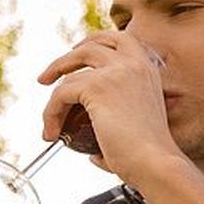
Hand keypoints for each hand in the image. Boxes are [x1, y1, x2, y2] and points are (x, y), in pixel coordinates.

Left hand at [36, 31, 171, 181]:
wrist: (155, 164)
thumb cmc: (148, 158)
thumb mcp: (136, 129)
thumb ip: (117, 129)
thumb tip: (95, 153)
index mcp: (147, 69)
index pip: (120, 40)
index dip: (94, 42)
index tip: (76, 52)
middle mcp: (134, 64)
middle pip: (91, 46)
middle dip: (65, 58)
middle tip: (47, 76)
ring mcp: (115, 72)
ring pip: (70, 72)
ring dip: (53, 96)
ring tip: (49, 121)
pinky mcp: (96, 87)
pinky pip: (61, 93)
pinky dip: (50, 112)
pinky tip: (52, 132)